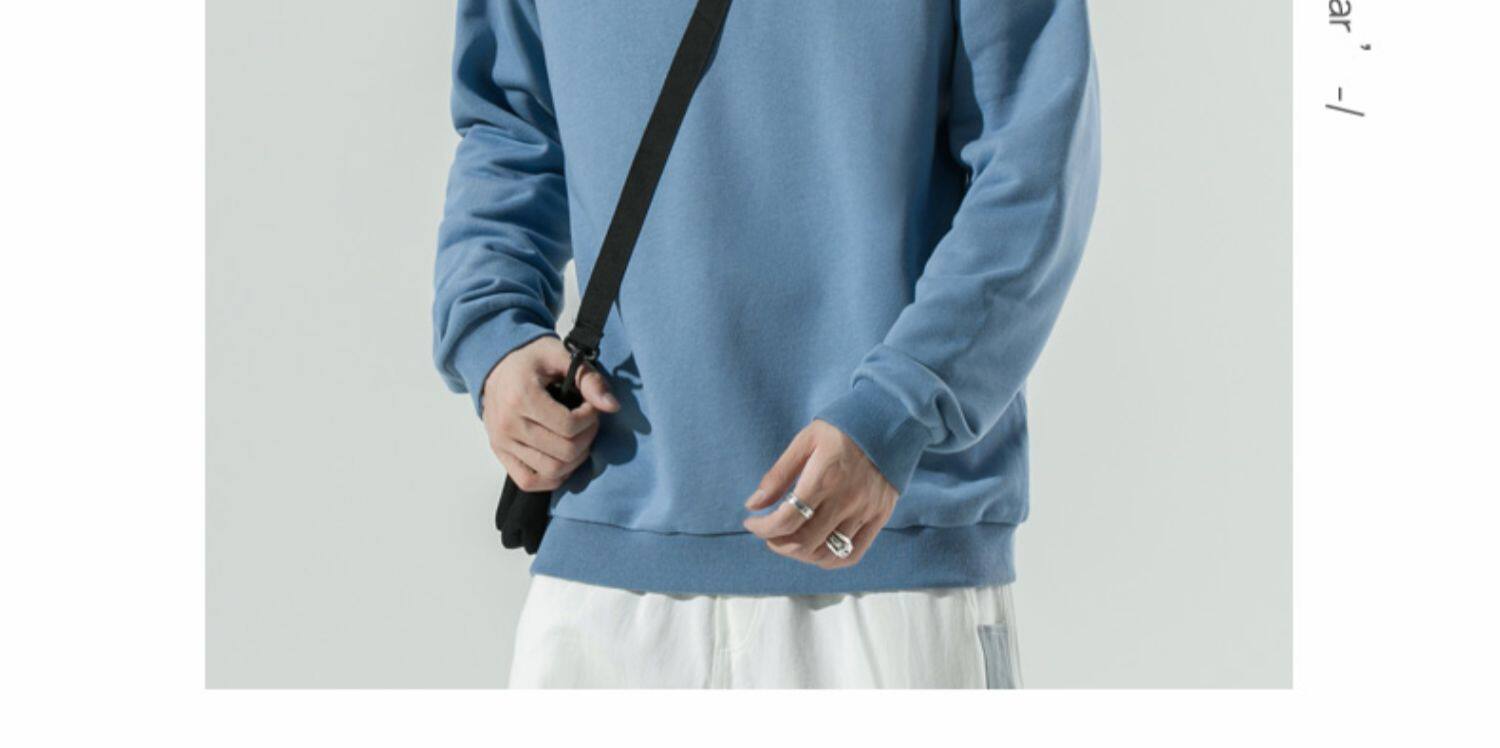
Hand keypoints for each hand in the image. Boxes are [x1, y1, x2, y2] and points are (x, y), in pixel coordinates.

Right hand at [481, 336, 619, 491]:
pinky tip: (563, 459)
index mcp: (521, 397)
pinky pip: (530, 482)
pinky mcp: (500, 454)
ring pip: (552, 471)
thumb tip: (612, 406)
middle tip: (587, 422)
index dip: (590, 419)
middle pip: (564, 451)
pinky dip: (553, 478)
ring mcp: (502, 443)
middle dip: (587, 438)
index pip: (569, 426)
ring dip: (575, 459)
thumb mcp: (560, 356)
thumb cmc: (531, 360)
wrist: (496, 366)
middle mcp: (508, 424)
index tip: (590, 406)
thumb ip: (588, 379)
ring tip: (577, 438)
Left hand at [742, 420, 897, 568]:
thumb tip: (754, 504)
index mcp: (824, 478)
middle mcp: (846, 500)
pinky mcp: (880, 518)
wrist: (888, 422)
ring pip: (827, 553)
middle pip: (804, 542)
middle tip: (769, 532)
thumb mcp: (804, 441)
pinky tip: (816, 550)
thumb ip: (778, 475)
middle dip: (777, 543)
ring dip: (801, 554)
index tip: (752, 522)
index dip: (763, 528)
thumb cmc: (841, 430)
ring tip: (790, 541)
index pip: (787, 520)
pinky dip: (830, 560)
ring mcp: (865, 512)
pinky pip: (853, 553)